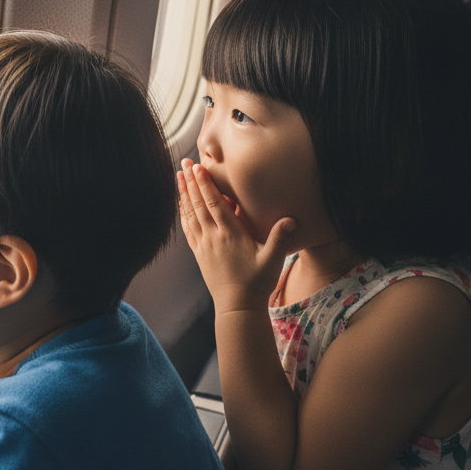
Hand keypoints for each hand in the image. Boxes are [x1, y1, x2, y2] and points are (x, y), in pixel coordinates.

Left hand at [177, 158, 296, 311]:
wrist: (237, 307)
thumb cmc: (257, 283)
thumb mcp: (272, 260)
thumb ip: (280, 238)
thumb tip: (292, 219)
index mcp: (230, 234)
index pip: (215, 204)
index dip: (205, 184)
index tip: (197, 167)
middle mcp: (213, 237)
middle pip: (199, 204)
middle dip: (191, 182)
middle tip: (184, 163)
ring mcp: (203, 245)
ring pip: (190, 213)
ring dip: (184, 194)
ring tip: (179, 176)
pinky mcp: (199, 254)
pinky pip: (188, 228)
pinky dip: (183, 213)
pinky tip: (181, 204)